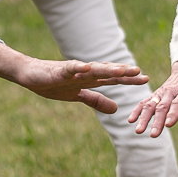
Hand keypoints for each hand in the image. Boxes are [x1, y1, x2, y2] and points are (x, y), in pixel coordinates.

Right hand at [0, 41, 145, 111]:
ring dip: (107, 69)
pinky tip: (86, 67)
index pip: (113, 79)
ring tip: (120, 70)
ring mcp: (73, 70)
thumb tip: (117, 109)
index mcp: (90, 79)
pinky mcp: (59, 70)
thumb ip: (96, 100)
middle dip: (123, 73)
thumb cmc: (54, 84)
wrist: (31, 75)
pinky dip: (78, 67)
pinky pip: (70, 68)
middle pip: (107, 72)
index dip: (129, 80)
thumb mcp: (78, 96)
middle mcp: (85, 72)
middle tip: (139, 73)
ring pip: (93, 69)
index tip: (146, 80)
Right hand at [128, 59, 177, 138]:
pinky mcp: (154, 95)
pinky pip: (144, 102)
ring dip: (143, 118)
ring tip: (139, 131)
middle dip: (157, 122)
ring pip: (150, 106)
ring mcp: (160, 94)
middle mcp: (170, 92)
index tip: (168, 125)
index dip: (173, 114)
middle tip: (153, 135)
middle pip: (162, 107)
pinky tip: (131, 120)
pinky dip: (136, 110)